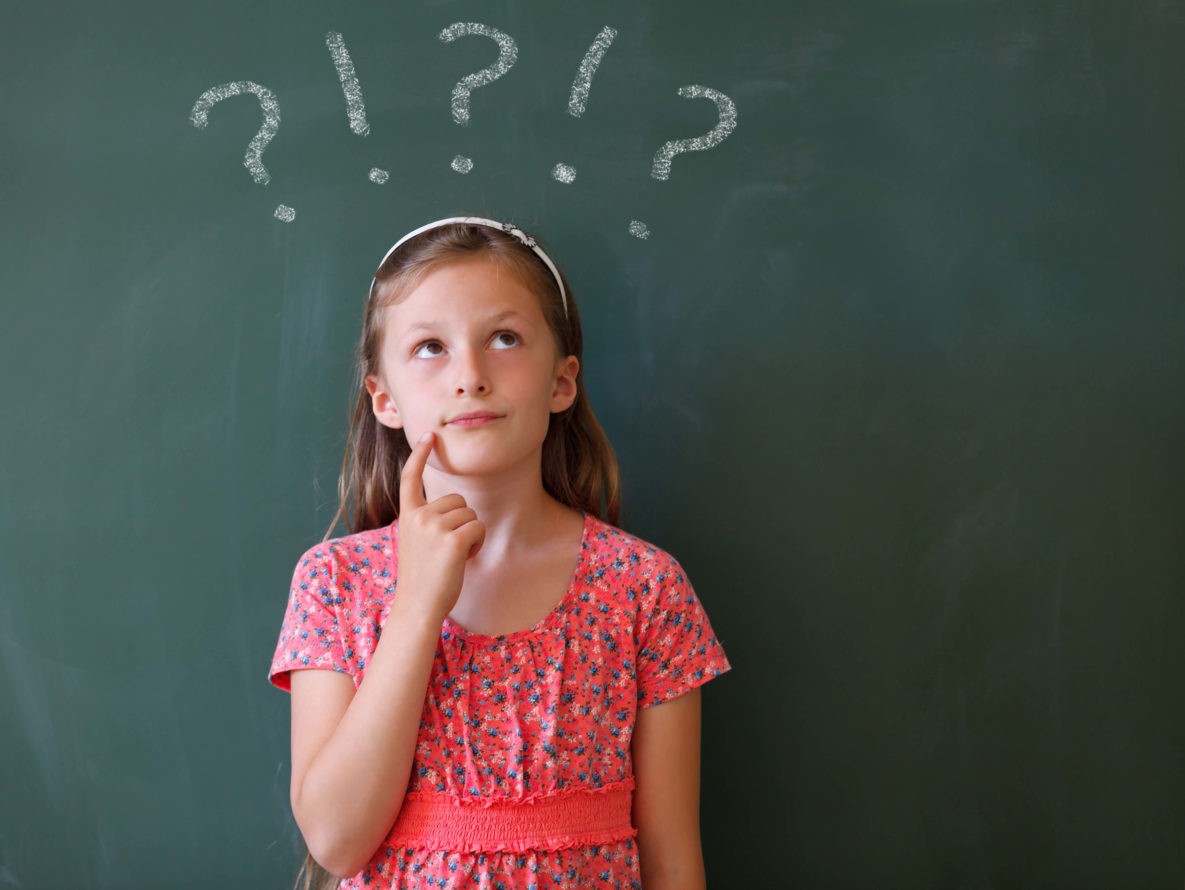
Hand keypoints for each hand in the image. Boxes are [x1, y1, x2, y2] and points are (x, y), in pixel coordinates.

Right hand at [395, 432, 484, 622]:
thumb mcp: (417, 542)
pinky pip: (478, 528)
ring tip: (452, 556)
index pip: (411, 477)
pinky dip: (477, 544)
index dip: (420, 455)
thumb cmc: (423, 577)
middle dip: (460, 521)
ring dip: (470, 534)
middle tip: (446, 549)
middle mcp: (418, 516)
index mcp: (408, 515)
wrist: (418, 605)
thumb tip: (455, 508)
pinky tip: (463, 559)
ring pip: (470, 514)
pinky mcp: (452, 540)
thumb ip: (429, 521)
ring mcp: (434, 527)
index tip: (429, 435)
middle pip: (457, 499)